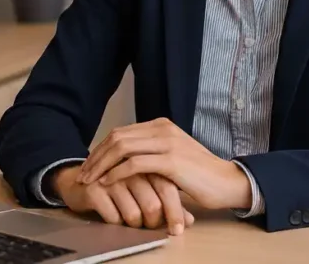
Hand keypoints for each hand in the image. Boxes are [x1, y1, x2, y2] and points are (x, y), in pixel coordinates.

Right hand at [52, 164, 194, 234]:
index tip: (179, 230)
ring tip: (132, 221)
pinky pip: (114, 218)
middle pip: (152, 205)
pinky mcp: (94, 189)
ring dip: (135, 225)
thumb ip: (169, 201)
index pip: (168, 189)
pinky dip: (117, 223)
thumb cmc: (121, 184)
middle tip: (151, 226)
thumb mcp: (147, 187)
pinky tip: (114, 216)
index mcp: (147, 161)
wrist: (80, 179)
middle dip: (154, 223)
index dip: (175, 212)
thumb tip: (190, 221)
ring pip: (134, 214)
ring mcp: (112, 177)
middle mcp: (131, 168)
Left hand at [76, 118, 251, 210]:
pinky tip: (107, 182)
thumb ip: (152, 152)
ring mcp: (167, 143)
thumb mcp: (172, 156)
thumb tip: (126, 160)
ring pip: (122, 148)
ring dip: (101, 165)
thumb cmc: (198, 174)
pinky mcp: (171, 161)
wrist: (225, 181)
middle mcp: (163, 129)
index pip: (122, 132)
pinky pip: (135, 164)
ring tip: (90, 179)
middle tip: (83, 173)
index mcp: (162, 125)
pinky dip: (117, 173)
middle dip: (96, 156)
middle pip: (117, 137)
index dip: (101, 148)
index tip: (89, 164)